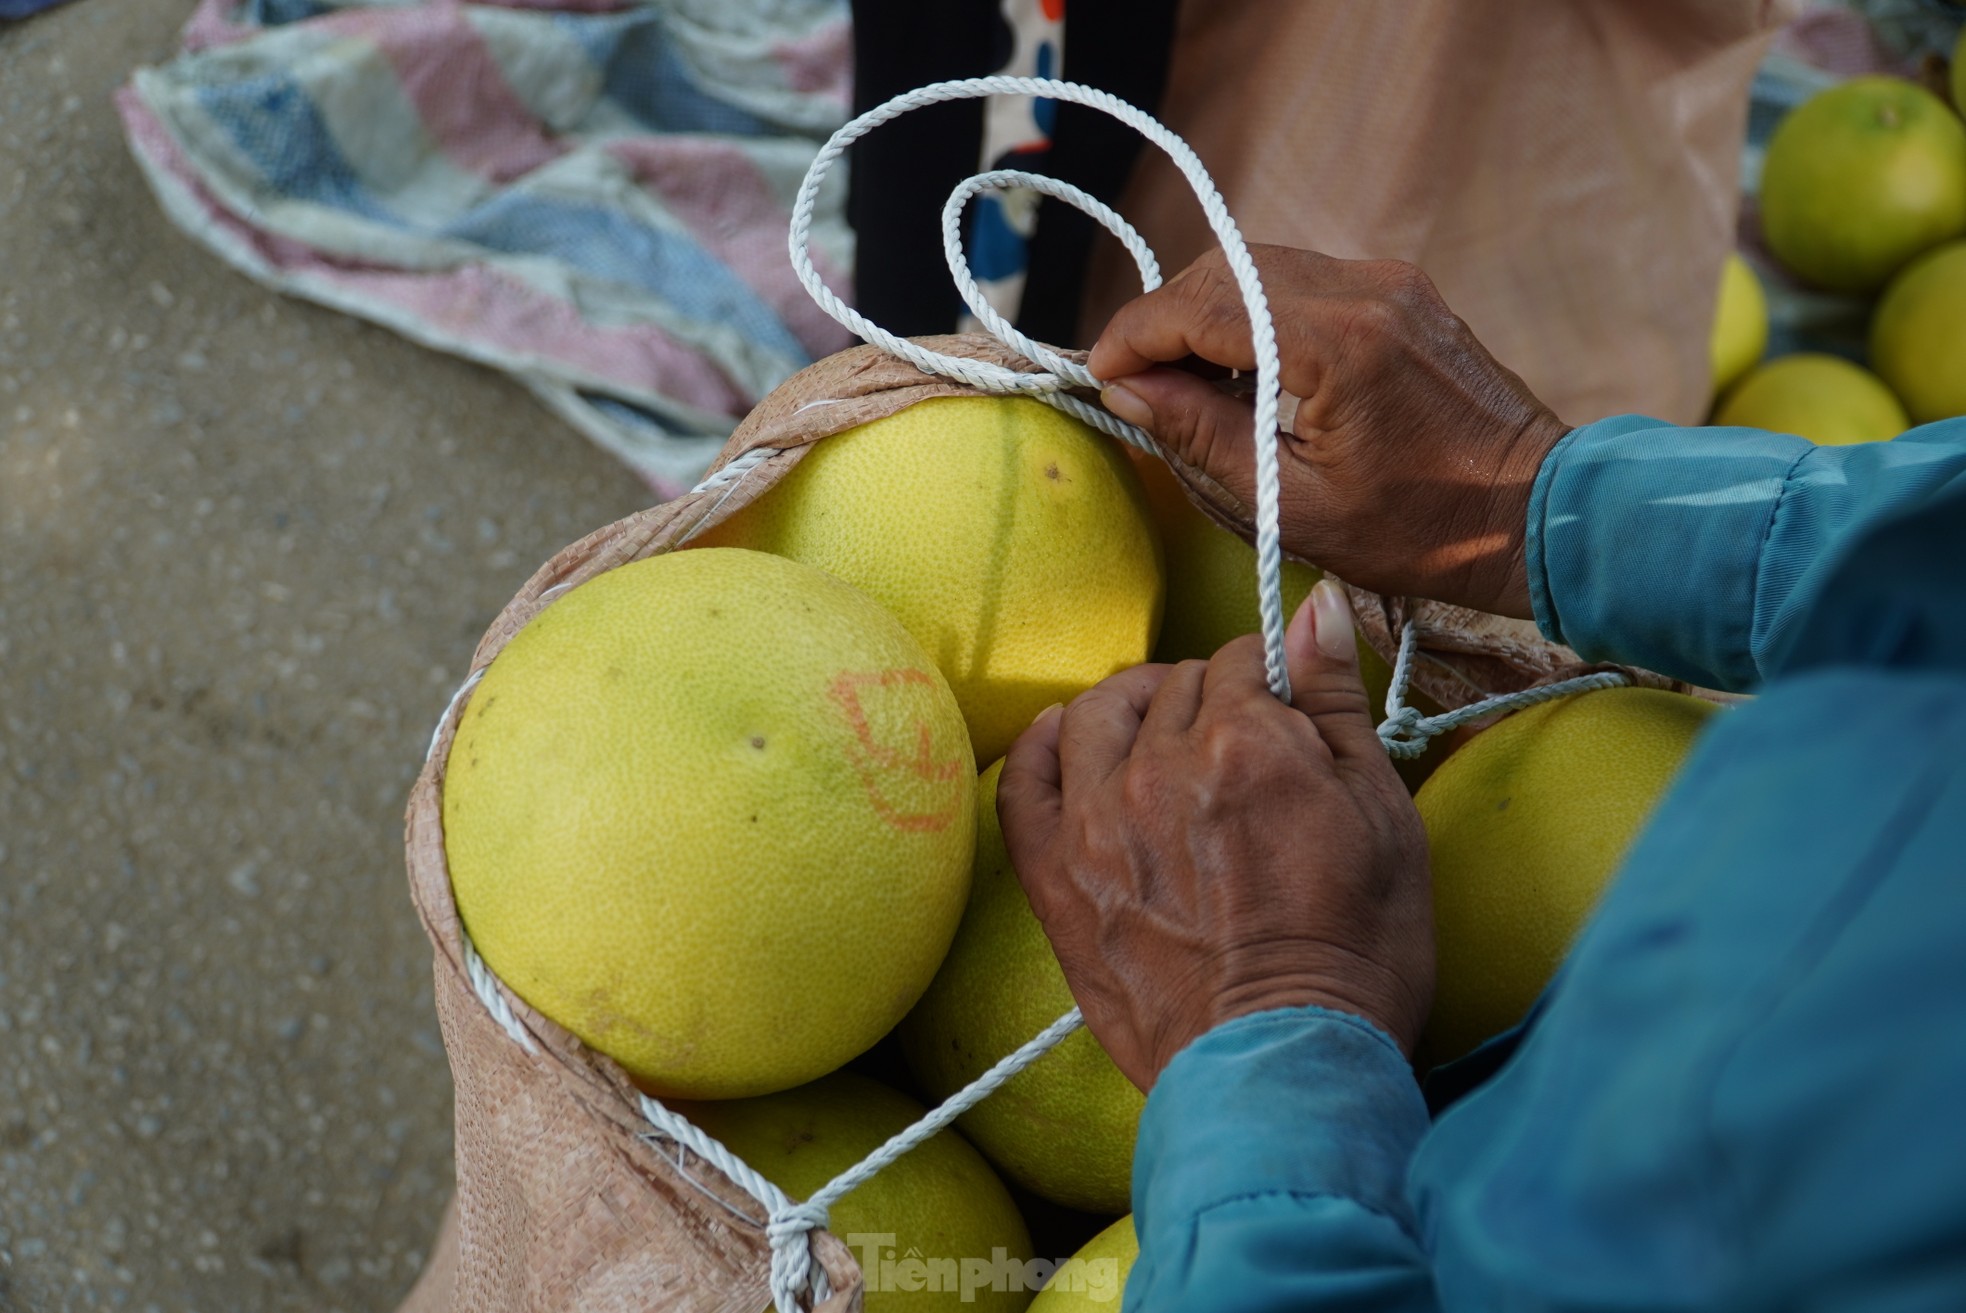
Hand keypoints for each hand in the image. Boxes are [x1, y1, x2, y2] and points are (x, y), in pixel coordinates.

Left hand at [998, 581, 1433, 1089]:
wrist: (1281, 1066)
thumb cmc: (1356, 952)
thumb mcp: (1385, 816)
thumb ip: (1338, 703)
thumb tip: (1317, 607)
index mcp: (1245, 742)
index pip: (1243, 660)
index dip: (1270, 677)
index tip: (1285, 708)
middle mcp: (1158, 767)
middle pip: (1172, 685)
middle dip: (1209, 695)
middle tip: (1237, 737)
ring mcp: (1096, 822)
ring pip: (1094, 714)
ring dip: (1130, 705)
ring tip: (1159, 730)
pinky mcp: (1057, 880)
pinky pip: (1020, 785)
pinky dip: (1038, 749)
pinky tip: (1061, 741)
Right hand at [1089, 245, 1568, 619]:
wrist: (1537, 513)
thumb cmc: (1421, 530)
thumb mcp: (1291, 503)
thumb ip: (1200, 434)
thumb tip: (1126, 391)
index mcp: (1336, 341)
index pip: (1201, 305)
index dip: (1134, 336)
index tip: (1099, 376)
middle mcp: (1363, 288)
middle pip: (1224, 267)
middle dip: (1163, 318)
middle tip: (1132, 382)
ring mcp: (1387, 281)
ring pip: (1258, 265)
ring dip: (1205, 314)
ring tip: (1182, 384)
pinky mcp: (1400, 291)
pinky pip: (1300, 281)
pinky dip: (1253, 315)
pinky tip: (1242, 374)